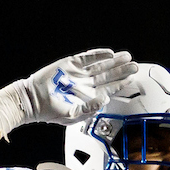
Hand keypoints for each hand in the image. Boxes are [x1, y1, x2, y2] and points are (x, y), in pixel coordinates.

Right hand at [23, 49, 137, 124]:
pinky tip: (109, 53)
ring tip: (127, 57)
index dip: (120, 84)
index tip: (132, 79)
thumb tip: (105, 99)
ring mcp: (79, 73)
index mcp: (89, 97)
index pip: (109, 89)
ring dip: (114, 61)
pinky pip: (87, 57)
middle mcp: (86, 84)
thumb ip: (90, 108)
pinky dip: (98, 54)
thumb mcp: (73, 115)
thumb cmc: (52, 111)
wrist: (34, 100)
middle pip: (108, 75)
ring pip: (101, 65)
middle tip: (135, 66)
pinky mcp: (70, 63)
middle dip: (122, 71)